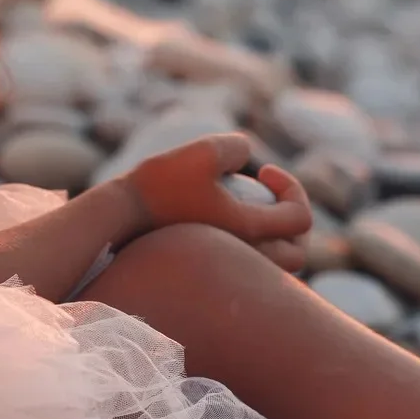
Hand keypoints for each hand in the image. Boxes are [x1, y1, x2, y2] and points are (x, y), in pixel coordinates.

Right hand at [123, 133, 312, 273]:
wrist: (119, 219)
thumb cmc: (159, 185)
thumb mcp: (202, 151)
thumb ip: (237, 147)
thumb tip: (248, 154)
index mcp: (249, 231)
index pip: (300, 219)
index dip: (292, 188)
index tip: (263, 172)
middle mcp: (244, 258)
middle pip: (296, 253)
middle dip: (290, 219)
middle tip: (267, 193)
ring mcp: (226, 270)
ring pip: (271, 266)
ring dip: (271, 234)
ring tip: (247, 205)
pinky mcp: (208, 272)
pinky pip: (245, 266)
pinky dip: (248, 244)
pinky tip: (219, 215)